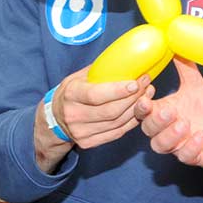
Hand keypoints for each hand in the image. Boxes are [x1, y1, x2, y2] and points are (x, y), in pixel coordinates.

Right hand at [34, 69, 153, 171]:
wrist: (56, 117)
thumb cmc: (73, 91)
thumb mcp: (80, 76)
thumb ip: (101, 70)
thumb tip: (129, 59)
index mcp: (70, 94)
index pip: (96, 95)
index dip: (118, 90)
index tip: (135, 83)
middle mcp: (73, 115)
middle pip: (111, 110)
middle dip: (133, 97)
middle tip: (146, 84)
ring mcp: (80, 132)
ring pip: (117, 122)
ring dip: (136, 108)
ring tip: (147, 94)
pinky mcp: (89, 142)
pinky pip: (117, 132)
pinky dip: (132, 121)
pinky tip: (140, 109)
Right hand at [135, 58, 202, 168]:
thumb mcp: (196, 85)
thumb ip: (185, 67)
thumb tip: (176, 41)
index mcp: (162, 111)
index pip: (143, 110)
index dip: (140, 105)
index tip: (145, 97)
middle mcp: (165, 129)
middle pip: (148, 129)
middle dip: (156, 120)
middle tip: (168, 111)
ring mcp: (178, 144)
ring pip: (162, 145)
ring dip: (171, 135)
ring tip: (185, 123)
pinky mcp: (192, 156)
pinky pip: (186, 156)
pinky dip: (191, 148)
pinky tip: (200, 136)